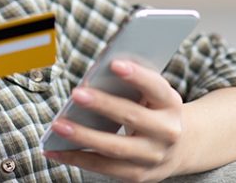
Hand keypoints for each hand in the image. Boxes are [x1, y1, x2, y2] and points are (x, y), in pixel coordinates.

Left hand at [44, 60, 186, 182]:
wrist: (179, 148)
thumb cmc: (153, 110)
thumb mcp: (152, 94)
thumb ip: (130, 84)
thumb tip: (93, 77)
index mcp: (171, 104)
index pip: (156, 88)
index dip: (137, 76)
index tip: (115, 64)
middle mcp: (167, 132)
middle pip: (132, 117)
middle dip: (103, 105)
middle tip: (76, 94)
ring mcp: (153, 157)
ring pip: (115, 147)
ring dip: (83, 136)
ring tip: (58, 126)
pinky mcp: (137, 175)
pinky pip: (104, 168)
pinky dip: (77, 158)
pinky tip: (56, 150)